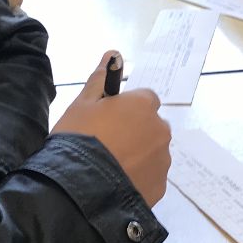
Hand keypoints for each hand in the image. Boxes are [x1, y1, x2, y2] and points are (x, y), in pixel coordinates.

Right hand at [53, 51, 172, 205]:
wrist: (79, 189)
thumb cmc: (79, 138)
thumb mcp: (82, 104)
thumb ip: (101, 78)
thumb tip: (113, 53)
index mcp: (144, 105)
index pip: (145, 99)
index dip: (127, 108)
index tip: (110, 120)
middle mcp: (161, 130)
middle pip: (152, 125)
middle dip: (136, 131)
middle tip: (108, 144)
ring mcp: (163, 160)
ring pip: (153, 151)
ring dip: (139, 155)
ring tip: (110, 167)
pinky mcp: (161, 186)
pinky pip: (151, 176)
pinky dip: (139, 178)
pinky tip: (117, 183)